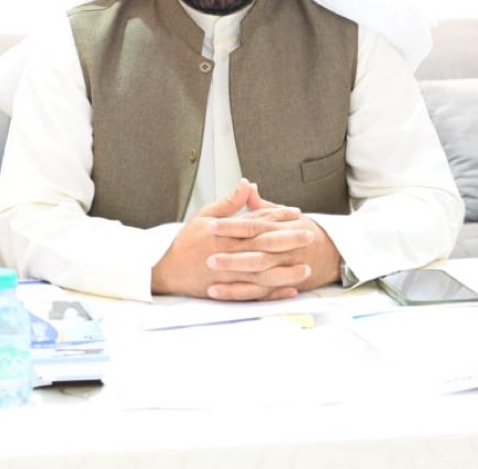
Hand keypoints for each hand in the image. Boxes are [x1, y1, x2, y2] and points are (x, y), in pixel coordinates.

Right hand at [151, 179, 327, 300]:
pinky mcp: (229, 290)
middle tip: (310, 235)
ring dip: (286, 271)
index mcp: (225, 232)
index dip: (278, 217)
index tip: (296, 214)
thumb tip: (247, 184)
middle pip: (264, 245)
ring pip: (263, 272)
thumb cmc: (186, 242)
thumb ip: (229, 203)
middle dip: (289, 240)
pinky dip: (273, 293)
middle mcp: (229, 252)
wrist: (166, 269)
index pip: (256, 222)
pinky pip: (255, 293)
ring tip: (307, 268)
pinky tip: (290, 291)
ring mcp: (230, 273)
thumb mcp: (204, 216)